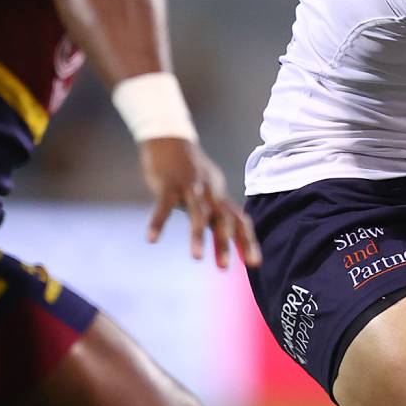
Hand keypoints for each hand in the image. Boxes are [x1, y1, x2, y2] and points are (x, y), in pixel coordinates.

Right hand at [140, 138, 260, 269]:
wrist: (169, 137)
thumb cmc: (190, 170)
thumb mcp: (207, 190)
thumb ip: (216, 212)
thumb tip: (228, 237)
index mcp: (220, 196)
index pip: (239, 221)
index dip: (247, 242)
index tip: (254, 264)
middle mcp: (209, 192)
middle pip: (222, 219)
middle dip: (224, 243)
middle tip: (224, 269)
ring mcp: (189, 187)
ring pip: (198, 212)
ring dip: (198, 236)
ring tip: (196, 258)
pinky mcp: (168, 184)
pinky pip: (163, 206)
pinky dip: (157, 222)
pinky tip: (151, 240)